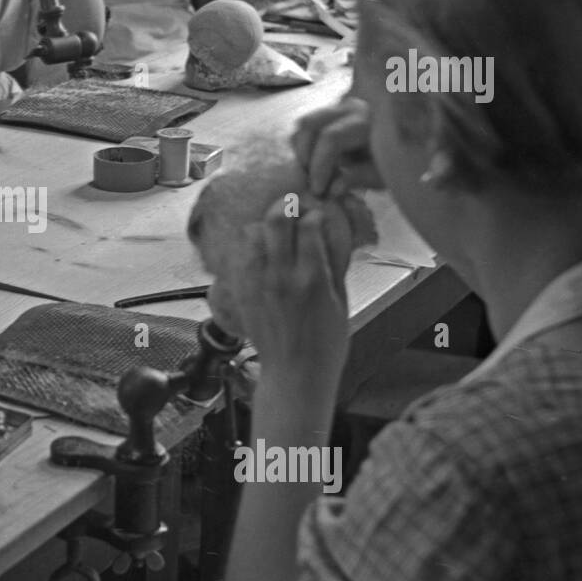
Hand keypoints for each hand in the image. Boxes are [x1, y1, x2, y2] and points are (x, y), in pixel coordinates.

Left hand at [232, 200, 352, 381]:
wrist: (295, 374)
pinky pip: (240, 256)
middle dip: (285, 206)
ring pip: (251, 234)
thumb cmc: (326, 344)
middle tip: (291, 207)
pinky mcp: (243, 293)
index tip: (317, 216)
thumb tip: (333, 239)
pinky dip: (250, 248)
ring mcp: (257, 283)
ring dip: (264, 227)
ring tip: (274, 232)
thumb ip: (334, 268)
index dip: (314, 214)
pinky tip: (261, 252)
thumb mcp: (341, 303)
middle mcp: (281, 276)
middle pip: (275, 220)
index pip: (308, 226)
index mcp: (312, 278)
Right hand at [291, 97, 383, 197]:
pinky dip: (304, 146)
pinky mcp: (331, 112)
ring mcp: (338, 107)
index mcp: (367, 122)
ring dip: (301, 150)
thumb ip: (356, 179)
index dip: (319, 166)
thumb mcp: (380, 175)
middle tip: (310, 180)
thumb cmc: (391, 163)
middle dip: (304, 156)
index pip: (331, 138)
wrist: (403, 146)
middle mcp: (350, 108)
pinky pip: (307, 126)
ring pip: (304, 123)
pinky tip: (316, 163)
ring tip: (312, 172)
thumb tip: (332, 189)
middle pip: (310, 124)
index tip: (318, 190)